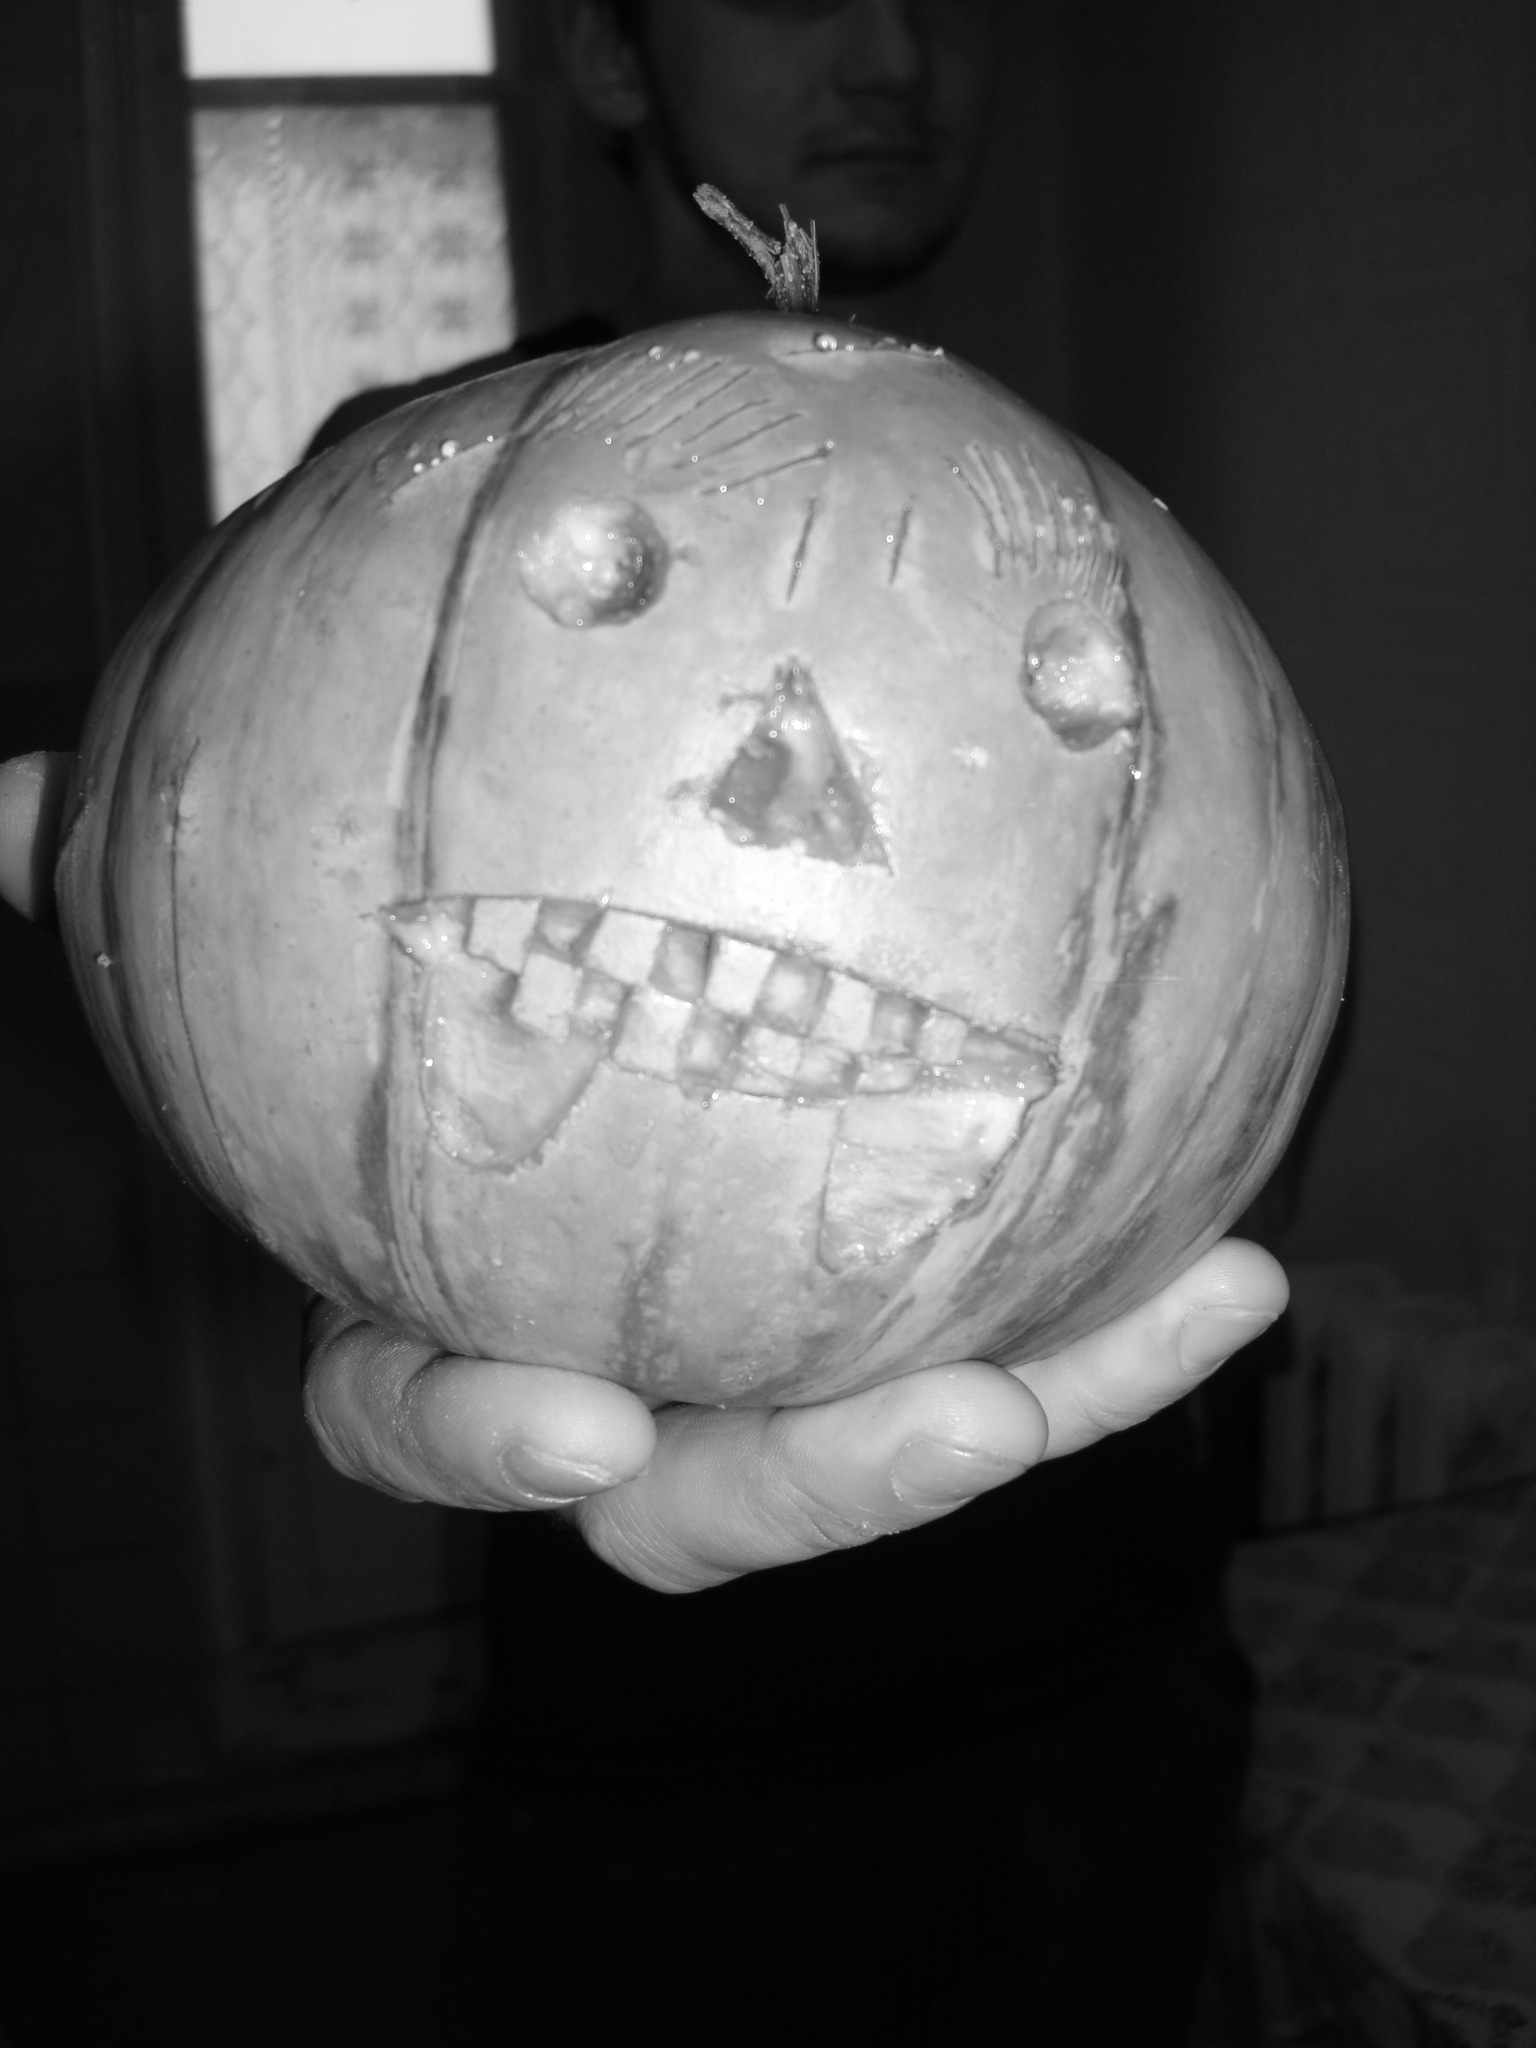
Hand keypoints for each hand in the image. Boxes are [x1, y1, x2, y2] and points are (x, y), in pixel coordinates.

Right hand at [1, 750, 1285, 1593]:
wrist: (628, 983)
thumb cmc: (407, 994)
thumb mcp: (283, 928)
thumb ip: (154, 897)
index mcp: (455, 1307)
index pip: (426, 1405)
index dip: (476, 1431)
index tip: (565, 1417)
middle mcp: (619, 1360)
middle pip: (699, 1492)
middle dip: (825, 1482)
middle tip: (961, 1419)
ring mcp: (777, 1350)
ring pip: (895, 1431)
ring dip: (1056, 1400)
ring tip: (1190, 1314)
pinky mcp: (919, 1310)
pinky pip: (1027, 1327)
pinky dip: (1130, 1318)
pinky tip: (1238, 1253)